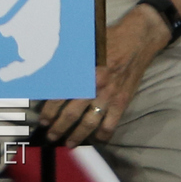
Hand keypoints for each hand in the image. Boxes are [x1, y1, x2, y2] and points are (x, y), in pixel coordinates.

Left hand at [36, 2, 168, 145]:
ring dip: (77, 135)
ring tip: (68, 143)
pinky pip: (111, 124)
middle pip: (72, 113)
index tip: (43, 119)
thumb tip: (50, 72)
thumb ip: (70, 60)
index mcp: (83, 71)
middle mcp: (95, 86)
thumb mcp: (85, 45)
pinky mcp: (122, 101)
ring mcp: (110, 96)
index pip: (61, 96)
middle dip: (59, 127)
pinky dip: (104, 135)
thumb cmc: (108, 38)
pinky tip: (96, 140)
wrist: (138, 39)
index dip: (50, 109)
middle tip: (50, 135)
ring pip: (90, 123)